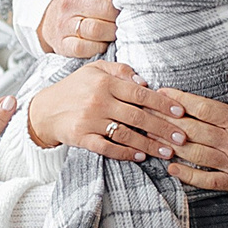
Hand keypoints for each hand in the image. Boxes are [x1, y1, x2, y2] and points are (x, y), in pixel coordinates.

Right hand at [25, 61, 186, 162]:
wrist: (45, 109)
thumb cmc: (75, 88)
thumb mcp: (94, 70)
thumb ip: (120, 71)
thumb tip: (145, 81)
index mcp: (104, 81)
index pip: (140, 93)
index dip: (162, 103)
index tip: (180, 112)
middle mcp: (98, 100)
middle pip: (137, 116)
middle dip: (163, 128)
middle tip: (182, 137)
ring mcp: (89, 120)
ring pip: (126, 135)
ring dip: (149, 145)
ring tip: (167, 152)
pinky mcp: (82, 138)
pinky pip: (107, 148)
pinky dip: (125, 153)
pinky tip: (139, 157)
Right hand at [38, 0, 119, 58]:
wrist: (51, 19)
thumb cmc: (82, 2)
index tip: (128, 1)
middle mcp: (70, 2)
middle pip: (105, 9)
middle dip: (120, 17)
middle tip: (127, 20)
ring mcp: (64, 24)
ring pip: (95, 30)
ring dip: (111, 33)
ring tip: (116, 32)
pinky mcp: (62, 43)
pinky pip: (83, 48)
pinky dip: (98, 48)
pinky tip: (103, 44)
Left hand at [163, 68, 227, 199]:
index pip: (203, 109)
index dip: (180, 100)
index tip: (162, 93)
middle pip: (192, 130)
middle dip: (166, 120)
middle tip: (146, 111)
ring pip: (195, 155)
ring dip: (171, 145)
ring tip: (152, 137)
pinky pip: (208, 181)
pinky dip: (188, 176)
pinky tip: (171, 167)